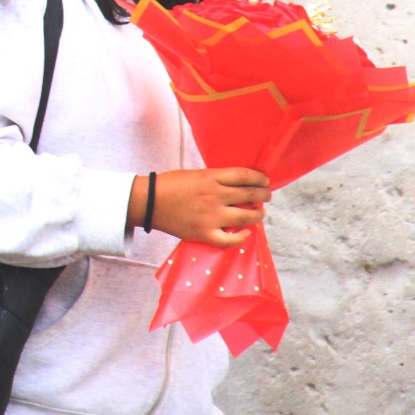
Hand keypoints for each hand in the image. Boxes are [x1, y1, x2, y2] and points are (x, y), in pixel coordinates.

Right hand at [128, 167, 271, 246]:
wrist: (148, 201)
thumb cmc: (170, 185)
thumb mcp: (195, 174)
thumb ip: (216, 179)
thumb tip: (238, 186)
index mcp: (211, 178)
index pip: (245, 176)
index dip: (259, 179)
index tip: (265, 181)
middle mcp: (215, 196)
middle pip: (249, 195)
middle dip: (263, 195)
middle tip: (265, 196)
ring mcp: (210, 216)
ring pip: (246, 217)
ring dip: (257, 215)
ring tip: (258, 213)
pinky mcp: (204, 233)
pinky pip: (230, 240)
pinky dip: (241, 237)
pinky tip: (245, 233)